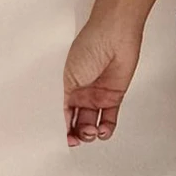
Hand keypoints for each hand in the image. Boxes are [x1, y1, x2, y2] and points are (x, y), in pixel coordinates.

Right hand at [63, 14, 143, 146]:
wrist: (115, 35)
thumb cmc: (90, 46)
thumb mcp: (69, 78)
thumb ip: (66, 102)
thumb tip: (62, 124)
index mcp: (67, 87)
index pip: (61, 115)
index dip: (60, 129)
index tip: (60, 139)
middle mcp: (83, 93)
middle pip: (76, 123)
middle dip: (75, 135)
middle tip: (76, 137)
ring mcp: (99, 95)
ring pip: (92, 124)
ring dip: (90, 134)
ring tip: (90, 131)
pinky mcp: (115, 95)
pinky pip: (110, 118)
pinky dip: (106, 129)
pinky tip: (102, 131)